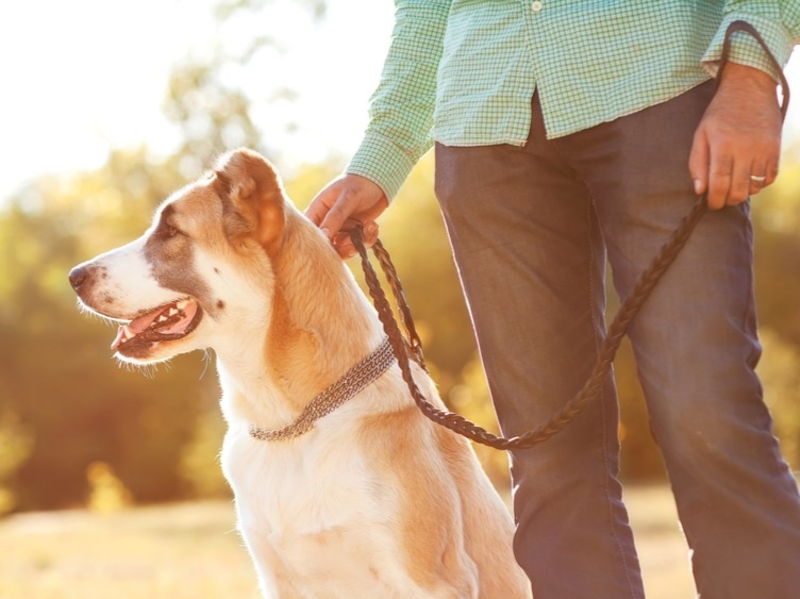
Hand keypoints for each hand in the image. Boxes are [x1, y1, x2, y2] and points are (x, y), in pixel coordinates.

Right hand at [305, 174, 388, 258]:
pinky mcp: (354, 234)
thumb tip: (323, 236)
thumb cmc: (358, 184)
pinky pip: (358, 245)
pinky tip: (373, 225)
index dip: (319, 243)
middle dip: (343, 247)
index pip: (310, 233)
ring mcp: (340, 230)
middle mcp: (326, 224)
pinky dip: (368, 239)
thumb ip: (335, 217)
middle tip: (354, 242)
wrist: (377, 181)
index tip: (334, 243)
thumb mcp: (347, 198)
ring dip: (358, 242)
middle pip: (327, 247)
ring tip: (370, 226)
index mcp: (317, 211)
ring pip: (344, 249)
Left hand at [689, 63, 781, 209]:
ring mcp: (764, 149)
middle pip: (738, 190)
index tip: (711, 204)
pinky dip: (759, 184)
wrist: (749, 88)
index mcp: (723, 145)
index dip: (714, 200)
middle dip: (727, 201)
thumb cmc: (720, 113)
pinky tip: (748, 177)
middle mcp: (745, 149)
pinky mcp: (776, 148)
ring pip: (755, 187)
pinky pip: (769, 178)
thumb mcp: (701, 134)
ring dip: (743, 192)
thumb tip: (700, 190)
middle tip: (721, 199)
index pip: (719, 184)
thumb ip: (697, 163)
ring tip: (734, 185)